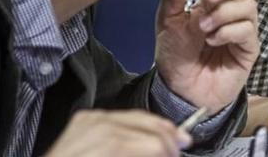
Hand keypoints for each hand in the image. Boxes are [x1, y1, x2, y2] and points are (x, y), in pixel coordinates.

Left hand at [46, 109, 189, 156]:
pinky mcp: (83, 118)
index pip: (145, 142)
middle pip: (138, 123)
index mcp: (101, 148)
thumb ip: (141, 152)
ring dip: (156, 125)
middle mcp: (89, 129)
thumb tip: (164, 152)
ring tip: (172, 134)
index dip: (166, 148)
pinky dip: (136, 121)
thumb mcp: (115, 156)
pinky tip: (148, 127)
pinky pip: (118, 114)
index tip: (177, 154)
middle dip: (166, 133)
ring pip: (131, 115)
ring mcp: (84, 121)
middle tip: (184, 143)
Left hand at [155, 0, 267, 112]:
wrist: (178, 88)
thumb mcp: (167, 18)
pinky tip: (212, 41)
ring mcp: (245, 28)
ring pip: (247, 5)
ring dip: (221, 14)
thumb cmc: (176, 54)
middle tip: (205, 1)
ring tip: (204, 30)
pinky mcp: (249, 48)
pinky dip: (226, 31)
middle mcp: (236, 9)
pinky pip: (246, 29)